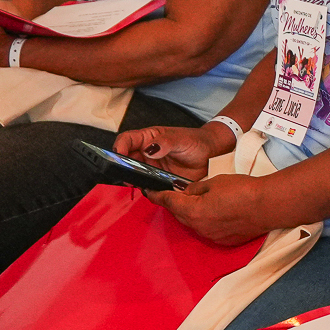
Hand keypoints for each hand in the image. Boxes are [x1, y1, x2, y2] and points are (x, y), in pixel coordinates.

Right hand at [116, 124, 231, 181]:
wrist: (211, 155)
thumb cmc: (197, 142)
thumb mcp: (181, 139)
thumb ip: (165, 142)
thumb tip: (149, 148)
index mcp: (148, 138)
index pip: (126, 140)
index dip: (119, 147)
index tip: (118, 155)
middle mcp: (146, 153)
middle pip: (125, 160)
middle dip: (122, 167)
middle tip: (125, 173)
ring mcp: (151, 168)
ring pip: (133, 174)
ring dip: (132, 179)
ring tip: (136, 182)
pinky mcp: (158, 181)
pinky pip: (147, 186)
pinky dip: (145, 189)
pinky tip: (149, 190)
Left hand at [143, 172, 271, 245]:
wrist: (269, 206)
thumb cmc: (243, 191)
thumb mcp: (214, 182)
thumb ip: (196, 188)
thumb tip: (188, 192)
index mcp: (193, 211)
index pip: (168, 202)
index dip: (157, 195)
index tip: (149, 190)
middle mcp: (199, 228)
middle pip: (180, 215)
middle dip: (177, 203)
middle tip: (178, 191)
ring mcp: (211, 236)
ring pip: (193, 223)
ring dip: (192, 213)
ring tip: (202, 200)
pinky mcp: (224, 240)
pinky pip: (208, 230)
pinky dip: (207, 220)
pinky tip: (218, 211)